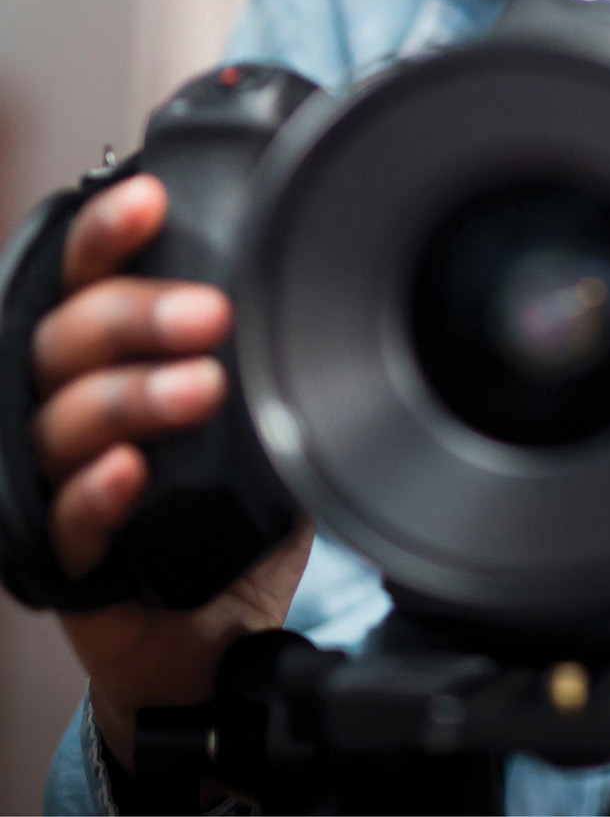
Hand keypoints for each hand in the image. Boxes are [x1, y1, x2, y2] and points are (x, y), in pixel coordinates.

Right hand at [30, 174, 311, 767]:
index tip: (152, 199)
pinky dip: (96, 492)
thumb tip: (328, 269)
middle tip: (210, 314)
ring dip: (133, 396)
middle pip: (67, 337)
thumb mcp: (262, 400)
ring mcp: (60, 480)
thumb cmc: (228, 498)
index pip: (85, 274)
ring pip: (63, 420)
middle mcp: (69, 403)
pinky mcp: (69, 559)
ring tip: (202, 387)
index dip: (107, 232)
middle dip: (137, 313)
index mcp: (108, 351)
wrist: (217, 630)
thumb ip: (268, 339)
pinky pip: (65, 520)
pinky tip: (130, 472)